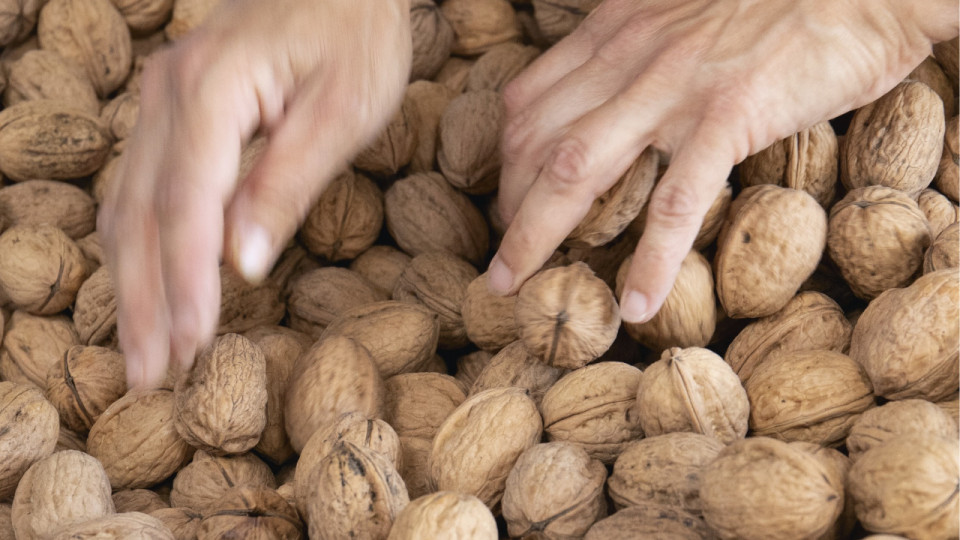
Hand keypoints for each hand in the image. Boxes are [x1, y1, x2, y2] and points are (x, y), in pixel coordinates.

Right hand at [98, 0, 411, 388]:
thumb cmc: (356, 33)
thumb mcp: (343, 111)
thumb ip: (287, 185)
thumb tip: (242, 263)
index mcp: (210, 93)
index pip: (186, 207)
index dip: (184, 284)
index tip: (190, 345)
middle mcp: (169, 96)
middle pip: (141, 215)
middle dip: (144, 300)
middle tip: (151, 374)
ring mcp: (163, 101)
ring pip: (130, 205)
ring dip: (134, 281)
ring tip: (143, 349)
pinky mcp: (175, 111)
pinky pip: (142, 186)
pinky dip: (142, 244)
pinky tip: (147, 283)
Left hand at [489, 0, 957, 320]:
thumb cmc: (775, 1)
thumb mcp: (680, 11)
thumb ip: (636, 46)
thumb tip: (608, 98)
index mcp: (614, 30)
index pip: (529, 101)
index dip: (505, 160)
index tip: (506, 201)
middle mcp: (629, 56)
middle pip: (534, 141)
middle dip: (506, 207)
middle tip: (502, 260)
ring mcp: (675, 87)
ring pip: (577, 170)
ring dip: (537, 235)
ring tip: (518, 286)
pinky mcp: (730, 114)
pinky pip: (676, 198)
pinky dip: (652, 258)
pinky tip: (636, 304)